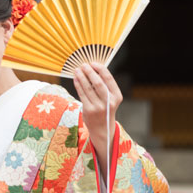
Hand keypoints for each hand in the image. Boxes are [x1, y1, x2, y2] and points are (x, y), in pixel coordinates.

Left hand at [73, 63, 121, 177]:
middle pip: (98, 83)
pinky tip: (75, 79)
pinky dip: (78, 85)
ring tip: (77, 70)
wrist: (102, 128)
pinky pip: (82, 94)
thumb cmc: (105, 109)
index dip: (100, 69)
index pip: (109, 79)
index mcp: (117, 96)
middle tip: (83, 65)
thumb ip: (104, 86)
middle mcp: (109, 102)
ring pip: (88, 88)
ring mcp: (98, 107)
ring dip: (81, 77)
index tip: (93, 63)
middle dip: (89, 72)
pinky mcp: (88, 110)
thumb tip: (92, 69)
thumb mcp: (110, 99)